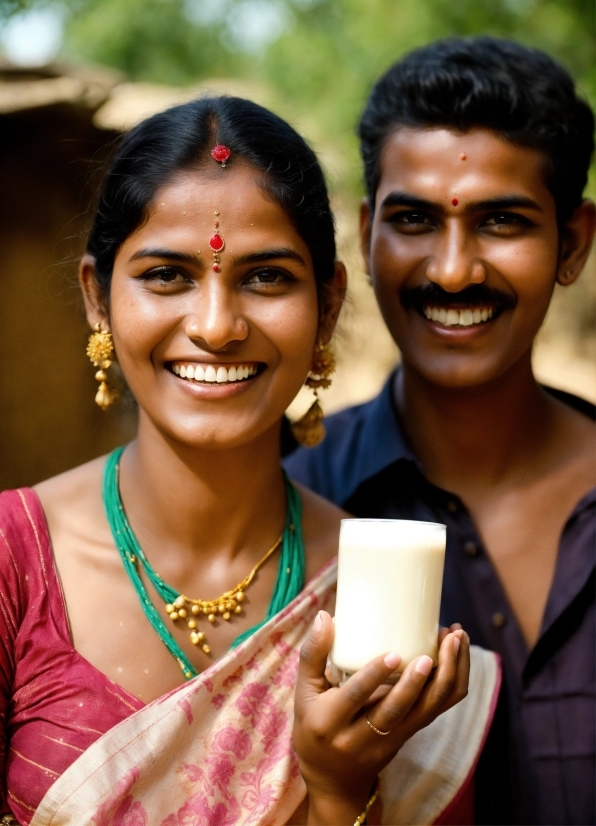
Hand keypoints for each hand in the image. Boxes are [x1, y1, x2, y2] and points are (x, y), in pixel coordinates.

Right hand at [293, 612, 468, 824]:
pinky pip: (437, 710)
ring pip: (428, 710)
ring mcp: (391, 740)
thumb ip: (312, 655)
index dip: (375, 676)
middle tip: (440, 642)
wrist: (334, 782)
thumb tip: (325, 615)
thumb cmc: (314, 728)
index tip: (394, 653)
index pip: (355, 698)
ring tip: (456, 639)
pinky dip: (452, 683)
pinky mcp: (410, 736)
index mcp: (329, 721)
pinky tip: (456, 655)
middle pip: (400, 710)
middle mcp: (363, 736)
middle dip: (422, 677)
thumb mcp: (304, 695)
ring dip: (448, 675)